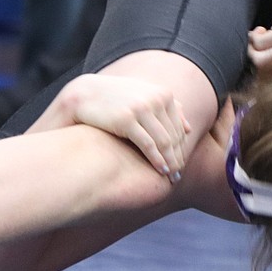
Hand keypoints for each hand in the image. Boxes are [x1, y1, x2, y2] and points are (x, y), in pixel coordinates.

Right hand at [61, 74, 191, 179]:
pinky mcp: (127, 119)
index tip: (183, 164)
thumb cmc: (114, 100)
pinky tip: (161, 170)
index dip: (182, 148)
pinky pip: (148, 144)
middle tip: (180, 175)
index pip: (179, 127)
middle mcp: (156, 99)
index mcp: (163, 94)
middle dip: (178, 157)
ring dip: (170, 161)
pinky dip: (157, 159)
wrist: (83, 94)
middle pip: (174, 135)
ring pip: (164, 141)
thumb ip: (167, 110)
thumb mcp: (143, 99)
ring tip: (172, 176)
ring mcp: (142, 108)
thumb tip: (188, 128)